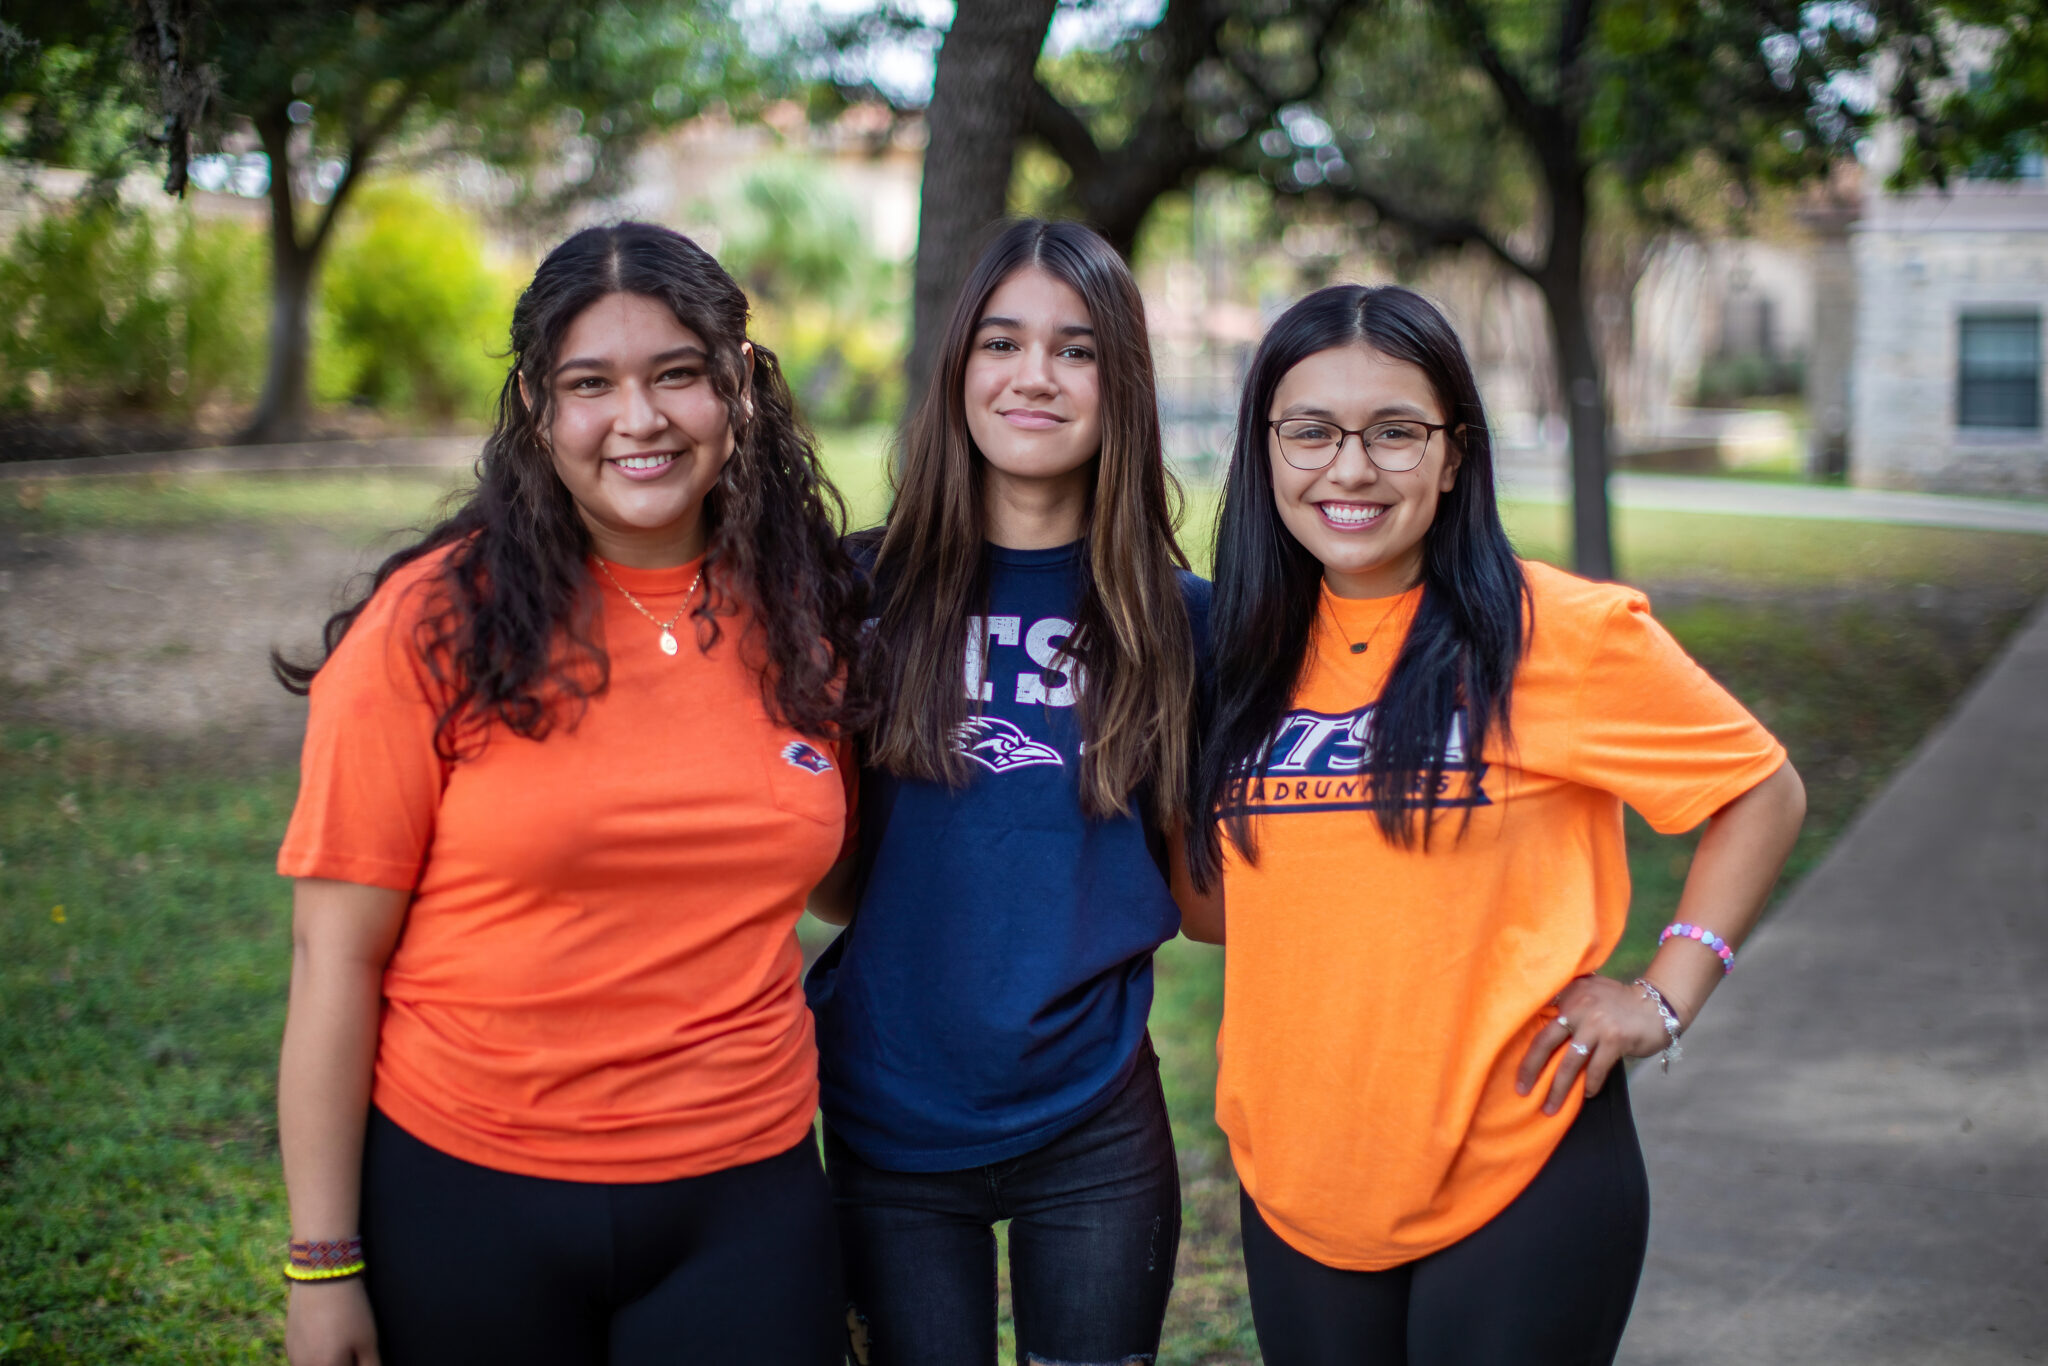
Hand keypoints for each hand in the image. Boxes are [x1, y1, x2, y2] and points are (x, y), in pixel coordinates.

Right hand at [285, 1277, 380, 1365]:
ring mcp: (294, 1356)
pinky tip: (327, 1333)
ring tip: (340, 1336)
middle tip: (353, 1344)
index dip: (357, 1361)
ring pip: (316, 1365)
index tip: (362, 1351)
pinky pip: (304, 1358)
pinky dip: (316, 1352)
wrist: (320, 1277)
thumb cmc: (348, 1309)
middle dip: (344, 1361)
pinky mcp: (288, 1344)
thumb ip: (370, 1365)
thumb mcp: (368, 1340)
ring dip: (329, 1359)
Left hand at [1514, 975, 1674, 1116]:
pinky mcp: (1615, 1039)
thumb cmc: (1619, 1004)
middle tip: (1521, 1089)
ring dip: (1558, 1089)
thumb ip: (1568, 1003)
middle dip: (1530, 1069)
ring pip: (1569, 1062)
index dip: (1525, 1047)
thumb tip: (1542, 1036)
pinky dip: (1590, 1085)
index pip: (1539, 1022)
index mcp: (1569, 993)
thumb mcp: (1590, 991)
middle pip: (1545, 1042)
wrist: (1658, 1006)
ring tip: (1550, 1107)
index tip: (1516, 1068)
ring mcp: (1597, 1023)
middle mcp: (1579, 1005)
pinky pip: (1595, 1069)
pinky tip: (1587, 1095)